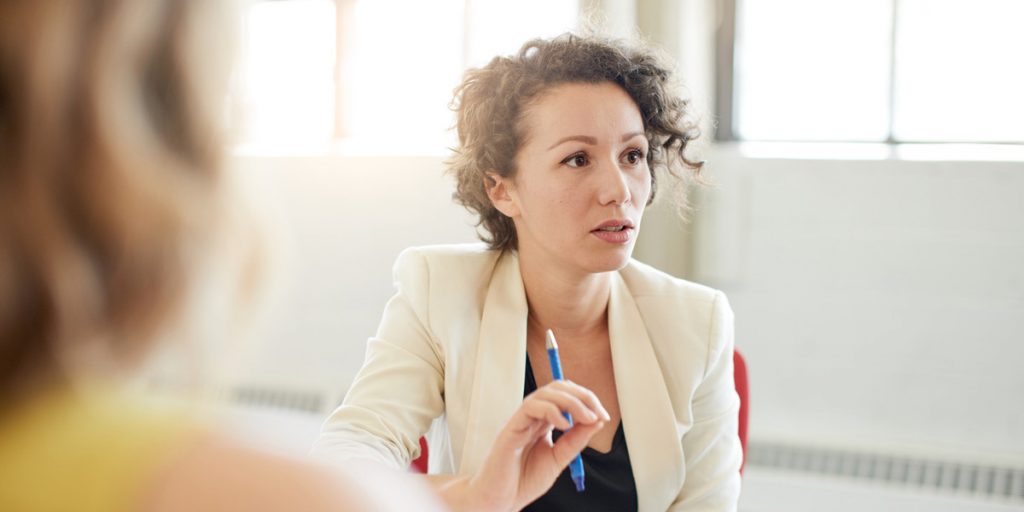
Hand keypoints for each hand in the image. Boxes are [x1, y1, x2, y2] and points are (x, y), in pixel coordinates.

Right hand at [443, 380, 610, 511]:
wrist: (501, 499)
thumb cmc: (524, 480)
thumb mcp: (559, 459)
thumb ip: (575, 441)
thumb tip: (597, 420)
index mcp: (544, 421)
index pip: (567, 396)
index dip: (587, 400)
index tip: (603, 416)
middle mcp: (533, 416)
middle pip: (559, 388)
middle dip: (583, 396)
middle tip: (597, 414)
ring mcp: (521, 420)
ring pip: (546, 393)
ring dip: (572, 401)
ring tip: (586, 418)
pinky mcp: (511, 428)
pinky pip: (531, 407)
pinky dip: (552, 410)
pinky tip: (564, 425)